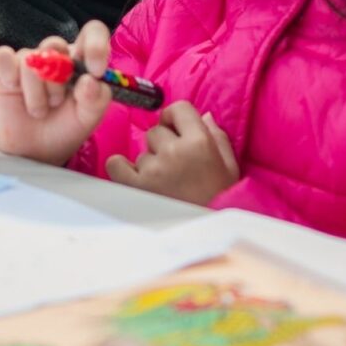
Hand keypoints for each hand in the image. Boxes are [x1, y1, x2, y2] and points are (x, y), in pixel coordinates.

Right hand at [0, 24, 115, 165]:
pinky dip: (9, 75)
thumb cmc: (65, 128)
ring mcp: (28, 60)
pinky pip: (3, 57)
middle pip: (55, 44)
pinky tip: (13, 89)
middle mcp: (55, 55)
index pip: (92, 32)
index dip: (95, 45)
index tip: (95, 70)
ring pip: (30, 59)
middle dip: (57, 80)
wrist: (35, 151)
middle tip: (57, 103)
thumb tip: (90, 80)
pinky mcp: (3, 68)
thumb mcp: (88, 118)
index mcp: (81, 60)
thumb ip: (96, 99)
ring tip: (39, 110)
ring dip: (35, 93)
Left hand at [106, 102, 237, 205]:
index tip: (176, 131)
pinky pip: (116, 164)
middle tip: (174, 165)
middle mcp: (174, 152)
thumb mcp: (229, 167)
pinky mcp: (135, 187)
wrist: (207, 237)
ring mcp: (153, 169)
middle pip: (156, 130)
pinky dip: (123, 169)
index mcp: (200, 142)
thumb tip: (205, 115)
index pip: (178, 108)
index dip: (176, 118)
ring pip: (141, 151)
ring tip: (165, 183)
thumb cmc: (220, 200)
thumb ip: (217, 137)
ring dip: (149, 162)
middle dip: (163, 143)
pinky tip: (136, 179)